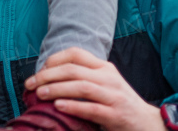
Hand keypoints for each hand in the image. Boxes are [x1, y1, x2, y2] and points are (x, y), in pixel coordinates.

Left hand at [24, 48, 164, 130]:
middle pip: (73, 69)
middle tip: (30, 84)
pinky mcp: (116, 115)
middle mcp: (109, 78)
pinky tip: (58, 106)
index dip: (54, 59)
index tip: (40, 71)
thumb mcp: (104, 84)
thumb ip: (83, 78)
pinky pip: (92, 108)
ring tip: (40, 94)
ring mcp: (114, 96)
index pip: (75, 53)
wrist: (148, 123)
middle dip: (48, 75)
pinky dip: (74, 106)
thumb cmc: (118, 103)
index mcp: (104, 67)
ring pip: (81, 87)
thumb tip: (48, 77)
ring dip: (57, 89)